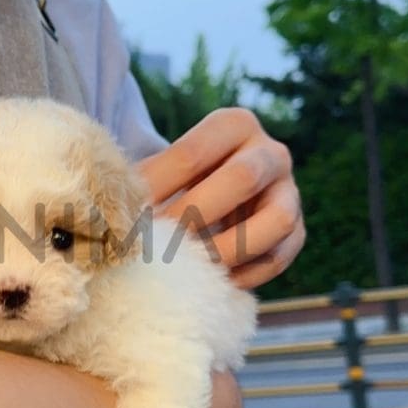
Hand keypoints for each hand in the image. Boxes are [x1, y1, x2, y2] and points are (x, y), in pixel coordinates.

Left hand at [136, 108, 304, 288]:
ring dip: (230, 248)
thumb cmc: (177, 182)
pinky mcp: (297, 230)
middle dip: (196, 216)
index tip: (130, 216)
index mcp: (233, 125)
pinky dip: (247, 273)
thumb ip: (144, 182)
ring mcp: (290, 191)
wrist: (212, 198)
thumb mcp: (164, 170)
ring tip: (192, 266)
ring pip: (277, 220)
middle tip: (161, 243)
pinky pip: (280, 255)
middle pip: (243, 179)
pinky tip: (214, 282)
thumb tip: (111, 212)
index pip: (194, 153)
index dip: (159, 187)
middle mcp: (270, 151)